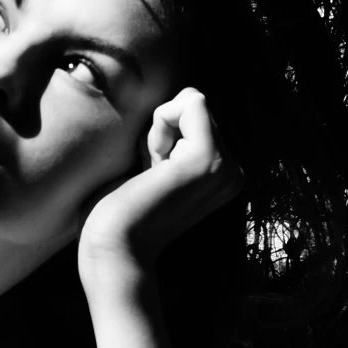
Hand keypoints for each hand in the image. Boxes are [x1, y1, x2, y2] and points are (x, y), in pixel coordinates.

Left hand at [78, 88, 242, 287]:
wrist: (115, 249)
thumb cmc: (120, 212)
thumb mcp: (156, 166)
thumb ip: (173, 141)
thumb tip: (182, 99)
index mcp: (224, 175)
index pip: (199, 114)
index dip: (164, 131)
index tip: (152, 171)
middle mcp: (232, 171)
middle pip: (196, 105)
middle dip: (162, 128)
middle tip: (150, 174)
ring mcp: (224, 167)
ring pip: (193, 101)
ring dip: (159, 131)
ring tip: (152, 174)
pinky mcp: (207, 159)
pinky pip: (191, 102)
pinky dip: (160, 124)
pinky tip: (153, 166)